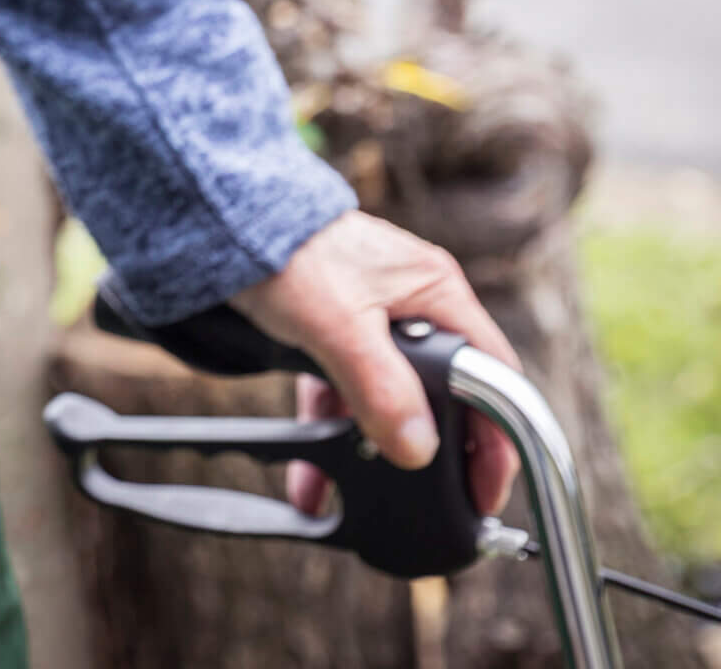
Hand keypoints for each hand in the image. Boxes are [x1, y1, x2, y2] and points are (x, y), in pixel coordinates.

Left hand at [232, 208, 521, 521]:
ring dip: (376, 451)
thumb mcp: (339, 323)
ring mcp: (376, 319)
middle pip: (447, 391)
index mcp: (436, 292)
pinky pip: (347, 394)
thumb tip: (419, 448)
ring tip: (370, 504)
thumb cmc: (289, 250)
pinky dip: (334, 434)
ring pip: (391, 399)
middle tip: (439, 505)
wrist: (222, 216)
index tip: (487, 490)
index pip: (492, 371)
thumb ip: (381, 385)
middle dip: (441, 452)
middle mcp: (415, 305)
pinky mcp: (338, 331)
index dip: (499, 433)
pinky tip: (314, 481)